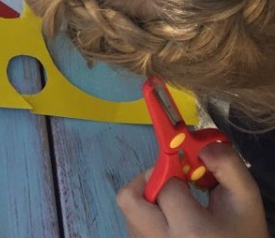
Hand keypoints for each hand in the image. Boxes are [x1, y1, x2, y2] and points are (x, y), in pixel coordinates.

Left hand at [117, 145, 267, 237]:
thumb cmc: (242, 232)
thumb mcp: (245, 197)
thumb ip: (227, 164)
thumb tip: (202, 145)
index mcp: (190, 229)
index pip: (165, 183)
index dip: (176, 171)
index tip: (187, 171)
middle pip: (129, 199)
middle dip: (148, 182)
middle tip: (171, 185)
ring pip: (130, 212)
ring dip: (149, 200)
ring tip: (176, 206)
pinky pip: (135, 225)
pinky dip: (148, 216)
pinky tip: (172, 220)